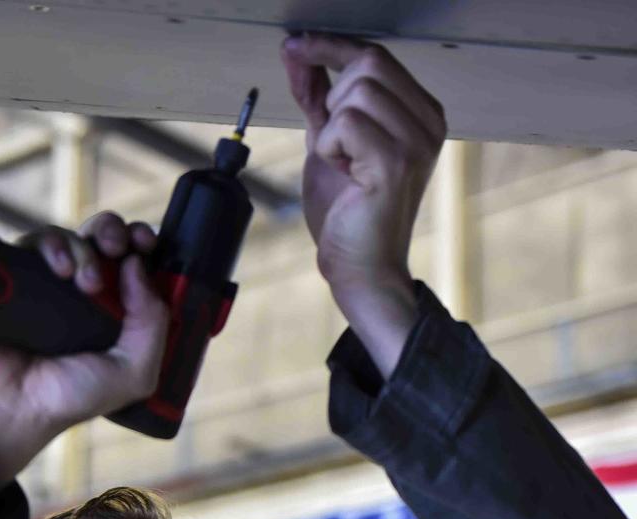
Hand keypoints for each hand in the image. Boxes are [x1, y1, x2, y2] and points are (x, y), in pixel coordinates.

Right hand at [0, 212, 166, 506]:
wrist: (8, 404)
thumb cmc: (69, 398)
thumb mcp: (132, 374)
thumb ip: (151, 324)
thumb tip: (137, 264)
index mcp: (118, 315)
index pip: (139, 266)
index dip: (145, 247)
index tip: (148, 244)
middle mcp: (86, 296)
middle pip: (106, 240)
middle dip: (117, 231)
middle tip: (119, 246)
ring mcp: (50, 284)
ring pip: (73, 237)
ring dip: (86, 246)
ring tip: (84, 281)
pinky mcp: (17, 275)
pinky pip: (35, 242)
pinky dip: (52, 246)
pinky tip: (60, 270)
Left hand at [280, 34, 445, 374]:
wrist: (360, 268)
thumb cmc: (347, 212)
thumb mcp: (328, 143)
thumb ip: (317, 97)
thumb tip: (297, 52)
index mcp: (421, 113)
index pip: (376, 55)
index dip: (330, 45)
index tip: (294, 45)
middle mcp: (429, 122)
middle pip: (367, 65)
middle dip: (332, 98)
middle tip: (335, 145)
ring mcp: (416, 142)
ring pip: (355, 94)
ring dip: (330, 130)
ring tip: (343, 165)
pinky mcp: (395, 164)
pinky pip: (345, 125)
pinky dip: (328, 149)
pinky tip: (344, 175)